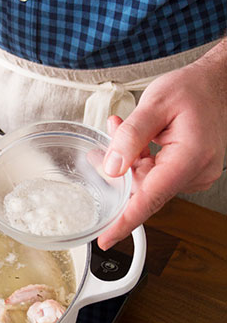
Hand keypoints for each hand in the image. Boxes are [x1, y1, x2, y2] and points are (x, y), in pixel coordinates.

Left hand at [98, 48, 226, 249]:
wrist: (217, 83)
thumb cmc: (192, 89)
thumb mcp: (155, 104)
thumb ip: (130, 137)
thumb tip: (112, 168)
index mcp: (190, 158)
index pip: (150, 199)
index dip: (124, 222)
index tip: (106, 239)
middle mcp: (196, 173)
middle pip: (143, 188)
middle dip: (119, 169)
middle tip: (111, 134)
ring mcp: (194, 175)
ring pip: (146, 180)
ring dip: (129, 159)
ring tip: (123, 127)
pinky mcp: (188, 172)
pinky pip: (155, 174)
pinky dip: (140, 159)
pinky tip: (136, 138)